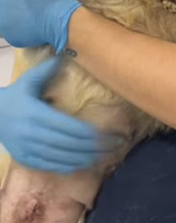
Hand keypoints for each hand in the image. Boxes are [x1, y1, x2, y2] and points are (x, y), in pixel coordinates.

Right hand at [0, 58, 119, 172]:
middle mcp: (31, 132)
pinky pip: (50, 165)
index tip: (105, 134)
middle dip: (92, 146)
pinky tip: (83, 164)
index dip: (88, 132)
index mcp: (35, 113)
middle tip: (112, 146)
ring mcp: (27, 148)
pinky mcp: (25, 158)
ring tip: (103, 156)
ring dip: (84, 158)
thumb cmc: (15, 96)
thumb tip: (63, 55)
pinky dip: (69, 166)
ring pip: (61, 156)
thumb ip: (46, 70)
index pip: (67, 126)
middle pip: (67, 143)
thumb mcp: (28, 81)